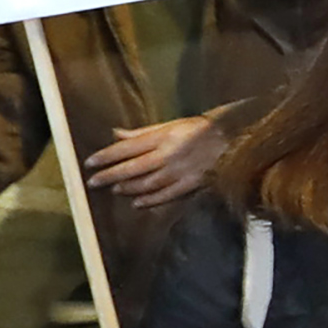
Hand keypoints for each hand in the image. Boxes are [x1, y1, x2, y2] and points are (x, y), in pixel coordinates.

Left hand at [90, 116, 226, 206]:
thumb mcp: (172, 124)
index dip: (106, 156)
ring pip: (148, 182)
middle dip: (110, 174)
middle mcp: (169, 154)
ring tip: (115, 190)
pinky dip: (151, 199)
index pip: (127, 147)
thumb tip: (116, 134)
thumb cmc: (202, 128)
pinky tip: (138, 202)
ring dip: (128, 187)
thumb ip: (144, 132)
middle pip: (133, 167)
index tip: (89, 163)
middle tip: (92, 182)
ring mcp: (181, 170)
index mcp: (163, 136)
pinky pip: (167, 194)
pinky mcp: (192, 182)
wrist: (237, 138)